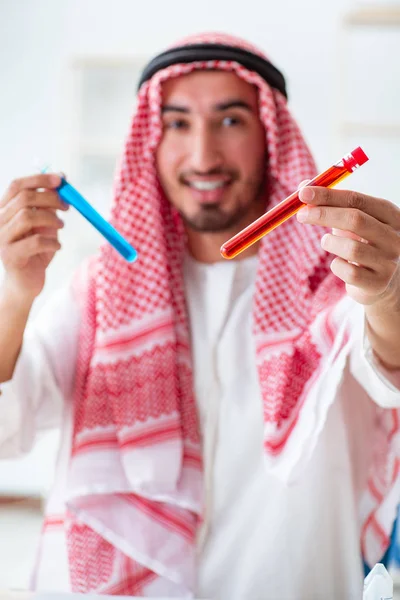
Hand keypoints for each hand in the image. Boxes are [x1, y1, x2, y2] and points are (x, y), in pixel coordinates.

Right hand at [0, 174, 67, 300]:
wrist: (26, 284)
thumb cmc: (36, 251)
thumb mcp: (45, 224)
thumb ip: (49, 204)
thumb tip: (61, 178)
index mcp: (4, 210)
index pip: (17, 186)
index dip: (39, 179)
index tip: (61, 179)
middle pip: (24, 198)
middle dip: (50, 198)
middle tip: (67, 207)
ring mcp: (2, 239)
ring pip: (27, 217)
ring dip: (51, 219)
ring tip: (61, 227)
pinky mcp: (10, 256)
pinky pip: (35, 241)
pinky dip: (52, 242)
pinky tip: (57, 247)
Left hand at [297, 186, 399, 306]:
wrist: (381, 282)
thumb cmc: (363, 243)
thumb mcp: (351, 221)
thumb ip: (330, 204)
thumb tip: (303, 187)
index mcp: (391, 215)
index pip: (357, 200)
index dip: (328, 195)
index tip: (303, 193)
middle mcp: (396, 237)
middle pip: (356, 220)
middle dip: (324, 215)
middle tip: (301, 215)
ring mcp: (390, 261)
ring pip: (351, 248)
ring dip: (330, 243)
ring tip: (328, 242)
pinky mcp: (379, 283)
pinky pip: (348, 272)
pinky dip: (337, 266)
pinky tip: (341, 264)